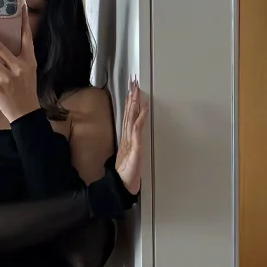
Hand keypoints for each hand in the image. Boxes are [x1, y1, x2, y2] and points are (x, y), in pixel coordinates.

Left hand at [0, 4, 39, 123]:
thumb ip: (19, 56)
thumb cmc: (26, 90)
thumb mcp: (28, 70)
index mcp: (28, 60)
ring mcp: (8, 77)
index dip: (23, 19)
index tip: (19, 4)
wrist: (26, 113)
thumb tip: (2, 41)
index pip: (26, 36)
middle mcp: (18, 67)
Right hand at [115, 78, 147, 195]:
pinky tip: (143, 107)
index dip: (129, 102)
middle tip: (132, 81)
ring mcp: (131, 141)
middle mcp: (128, 137)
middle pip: (129, 112)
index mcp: (127, 138)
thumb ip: (132, 146)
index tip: (131, 89)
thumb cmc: (128, 174)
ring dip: (134, 102)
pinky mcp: (135, 146)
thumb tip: (133, 138)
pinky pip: (138, 128)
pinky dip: (141, 117)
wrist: (123, 185)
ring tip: (136, 88)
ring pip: (132, 117)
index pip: (128, 116)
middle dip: (131, 96)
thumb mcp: (132, 157)